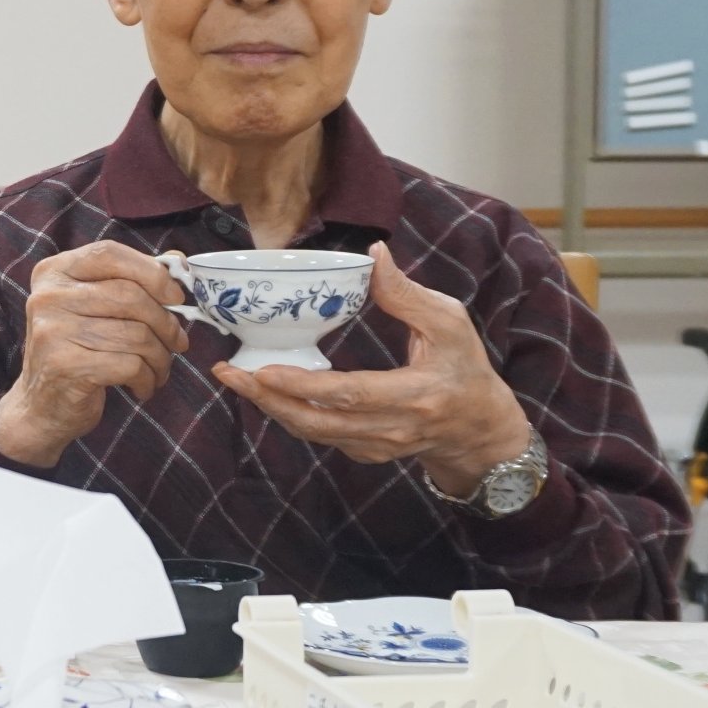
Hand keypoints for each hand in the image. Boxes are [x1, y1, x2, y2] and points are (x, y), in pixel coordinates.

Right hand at [0, 240, 190, 467]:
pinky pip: (130, 364)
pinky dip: (147, 379)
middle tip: (179, 342)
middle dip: (167, 322)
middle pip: (129, 295)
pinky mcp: (65, 364)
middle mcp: (48, 297)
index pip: (109, 254)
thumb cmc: (77, 351)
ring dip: (160, 357)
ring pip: (136, 334)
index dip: (152, 272)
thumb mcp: (95, 308)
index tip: (176, 297)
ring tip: (159, 369)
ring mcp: (53, 330)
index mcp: (54, 272)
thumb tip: (179, 262)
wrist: (41, 406)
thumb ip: (131, 280)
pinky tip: (142, 386)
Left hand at [212, 241, 530, 492]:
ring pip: (312, 433)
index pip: (350, 394)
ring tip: (234, 379)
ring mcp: (376, 446)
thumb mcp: (450, 323)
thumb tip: (374, 254)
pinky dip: (288, 414)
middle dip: (268, 399)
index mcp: (416, 394)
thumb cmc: (466, 370)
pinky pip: (319, 436)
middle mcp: (392, 428)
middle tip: (228, 374)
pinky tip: (264, 391)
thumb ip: (407, 293)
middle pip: (318, 421)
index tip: (263, 369)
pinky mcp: (364, 453)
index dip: (303, 385)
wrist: (480, 429)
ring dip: (269, 407)